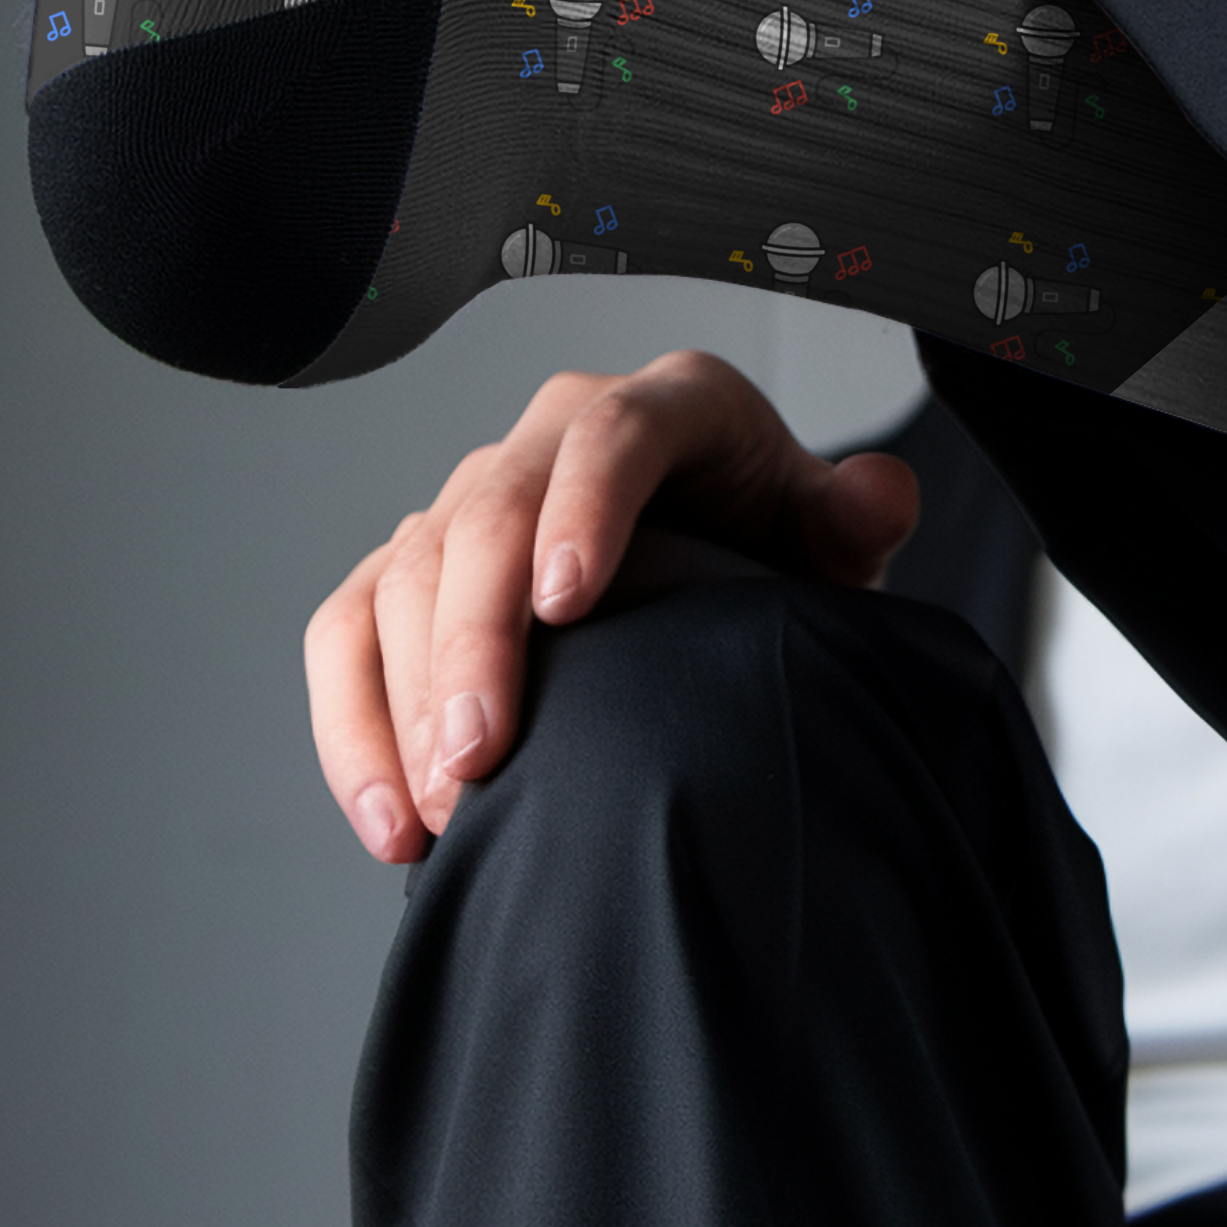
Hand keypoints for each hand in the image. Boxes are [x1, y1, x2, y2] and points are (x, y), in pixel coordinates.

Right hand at [304, 349, 920, 861]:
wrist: (726, 581)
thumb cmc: (776, 555)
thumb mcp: (829, 540)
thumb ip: (854, 520)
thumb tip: (877, 495)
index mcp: (671, 407)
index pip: (613, 436)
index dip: (583, 508)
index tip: (567, 604)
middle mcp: (558, 435)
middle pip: (489, 508)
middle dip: (472, 635)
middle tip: (481, 757)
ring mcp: (477, 498)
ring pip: (406, 570)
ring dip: (408, 695)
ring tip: (444, 807)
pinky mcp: (415, 572)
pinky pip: (350, 629)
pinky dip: (353, 721)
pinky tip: (391, 819)